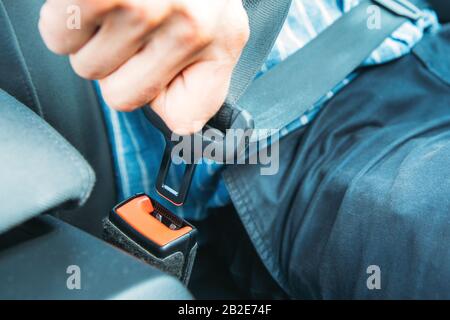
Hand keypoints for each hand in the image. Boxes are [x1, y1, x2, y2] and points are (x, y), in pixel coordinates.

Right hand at [39, 0, 248, 134]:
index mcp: (223, 39)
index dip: (161, 96)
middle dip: (119, 65)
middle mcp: (191, 26)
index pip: (185, 118)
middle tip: (131, 24)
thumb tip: (181, 122)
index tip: (157, 70)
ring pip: (88, 67)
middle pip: (123, 97)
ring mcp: (145, 5)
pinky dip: (65, 18)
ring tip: (114, 3)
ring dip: (91, 38)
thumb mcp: (215, 19)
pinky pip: (58, 36)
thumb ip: (202, 74)